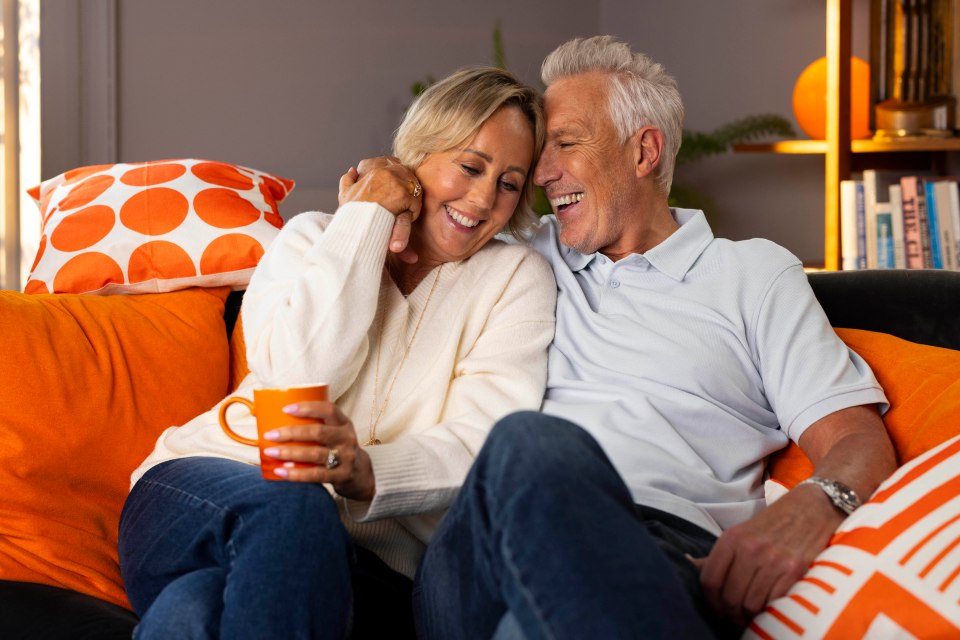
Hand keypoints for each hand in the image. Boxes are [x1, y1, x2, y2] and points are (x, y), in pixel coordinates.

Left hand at [262, 400, 374, 500]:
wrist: (360, 474)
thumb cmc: (338, 448)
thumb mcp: (336, 433)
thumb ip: (317, 426)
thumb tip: (277, 420)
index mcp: (344, 424)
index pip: (329, 409)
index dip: (308, 407)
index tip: (286, 409)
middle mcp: (347, 438)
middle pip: (319, 432)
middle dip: (292, 432)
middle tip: (270, 434)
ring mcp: (346, 458)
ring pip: (316, 454)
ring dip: (290, 453)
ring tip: (270, 452)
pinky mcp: (342, 475)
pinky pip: (316, 475)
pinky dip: (296, 474)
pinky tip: (280, 471)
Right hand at [338, 156, 419, 262]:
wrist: (356, 228)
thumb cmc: (351, 214)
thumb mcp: (345, 194)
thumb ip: (348, 179)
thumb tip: (353, 170)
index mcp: (373, 169)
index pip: (391, 162)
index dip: (396, 175)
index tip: (395, 188)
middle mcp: (385, 171)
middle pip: (406, 172)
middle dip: (407, 185)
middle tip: (404, 200)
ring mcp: (396, 182)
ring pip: (413, 185)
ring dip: (411, 198)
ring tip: (405, 210)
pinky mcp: (404, 196)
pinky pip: (416, 202)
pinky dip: (414, 211)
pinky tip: (407, 219)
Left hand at [690, 487, 842, 625]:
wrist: (813, 507)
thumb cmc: (774, 522)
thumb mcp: (741, 531)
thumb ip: (720, 554)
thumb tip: (691, 565)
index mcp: (731, 538)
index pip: (709, 580)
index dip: (710, 601)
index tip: (717, 609)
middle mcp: (750, 549)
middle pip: (729, 596)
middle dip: (729, 613)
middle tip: (734, 618)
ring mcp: (773, 560)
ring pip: (750, 604)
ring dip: (749, 617)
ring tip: (750, 616)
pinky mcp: (795, 570)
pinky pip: (775, 602)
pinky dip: (769, 612)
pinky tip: (768, 609)